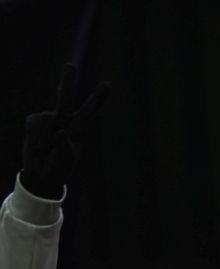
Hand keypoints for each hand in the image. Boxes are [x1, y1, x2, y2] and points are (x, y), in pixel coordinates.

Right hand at [21, 64, 106, 199]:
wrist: (41, 173)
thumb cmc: (59, 168)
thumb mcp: (66, 161)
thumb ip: (66, 147)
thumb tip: (60, 131)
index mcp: (79, 129)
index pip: (90, 111)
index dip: (98, 98)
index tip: (107, 84)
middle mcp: (64, 120)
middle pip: (64, 99)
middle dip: (66, 82)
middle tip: (69, 66)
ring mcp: (48, 119)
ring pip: (45, 120)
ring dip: (44, 139)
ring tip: (47, 151)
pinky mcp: (34, 121)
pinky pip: (34, 126)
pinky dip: (36, 138)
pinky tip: (39, 147)